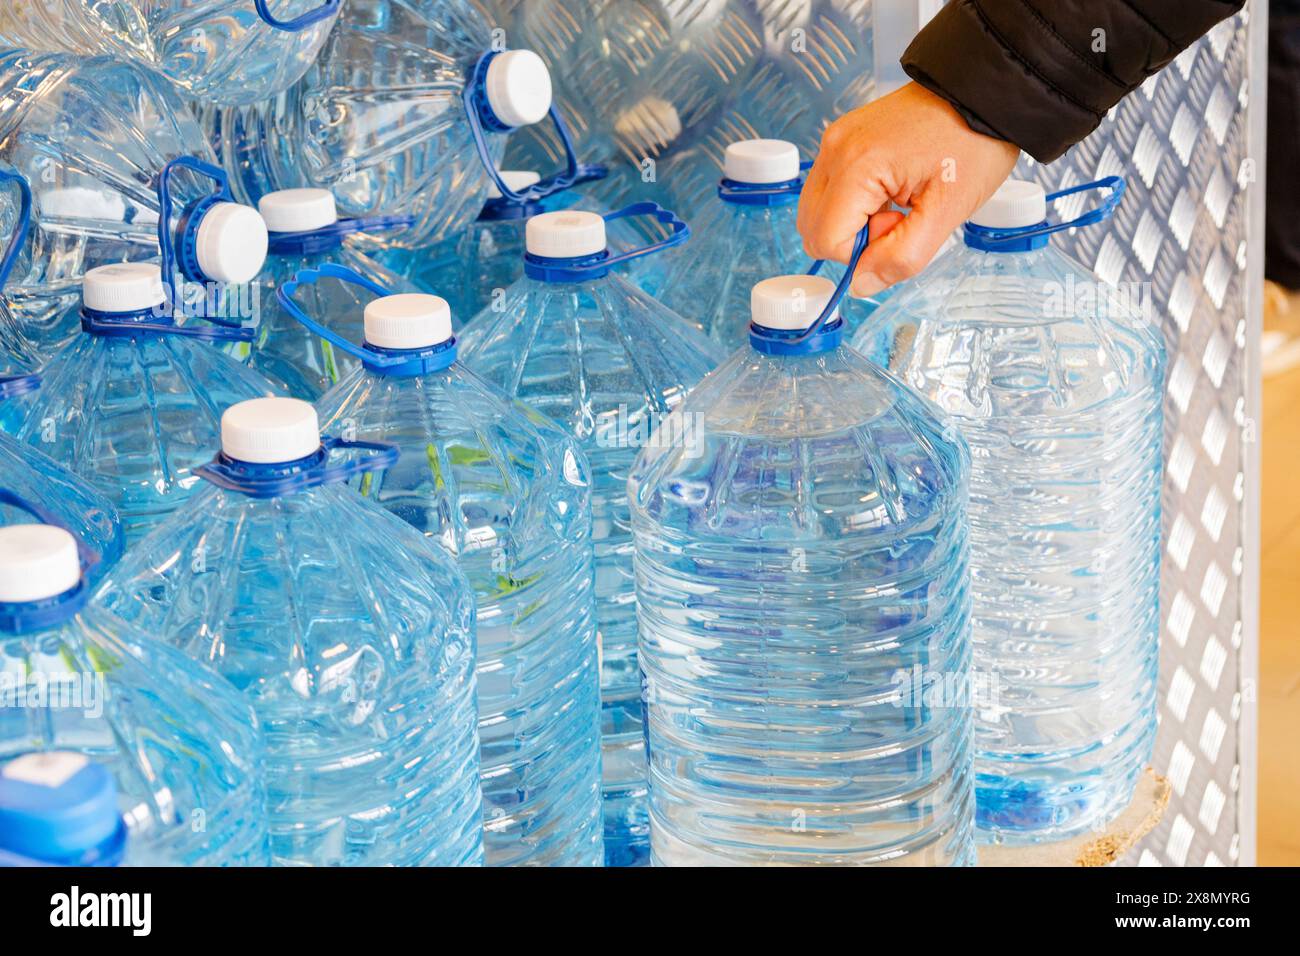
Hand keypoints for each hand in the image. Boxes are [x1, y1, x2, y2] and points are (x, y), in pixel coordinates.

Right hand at [797, 82, 1020, 296]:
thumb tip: (860, 284)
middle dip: (854, 238)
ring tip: (897, 201)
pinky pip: (830, 189)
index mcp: (856, 166)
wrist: (981, 91)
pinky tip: (890, 188)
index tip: (901, 226)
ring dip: (853, 221)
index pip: (826, 241)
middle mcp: (834, 149)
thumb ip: (902, 258)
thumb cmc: (973, 142)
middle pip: (812, 228)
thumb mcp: (948, 212)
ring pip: (817, 211)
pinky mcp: (842, 138)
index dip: (862, 251)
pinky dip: (854, 202)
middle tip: (900, 216)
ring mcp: (835, 140)